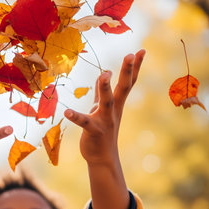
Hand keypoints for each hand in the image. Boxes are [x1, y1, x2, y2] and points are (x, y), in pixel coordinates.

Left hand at [64, 50, 144, 165]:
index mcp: (116, 104)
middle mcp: (114, 110)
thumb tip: (105, 73)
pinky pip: (85, 122)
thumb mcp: (102, 108)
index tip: (141, 50)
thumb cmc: (101, 131)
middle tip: (131, 54)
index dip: (135, 67)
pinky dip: (76, 116)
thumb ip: (102, 92)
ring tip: (104, 75)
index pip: (128, 82)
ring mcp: (105, 121)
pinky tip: (67, 111)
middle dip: (127, 71)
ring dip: (106, 88)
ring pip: (107, 102)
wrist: (102, 158)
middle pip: (123, 88)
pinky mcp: (94, 131)